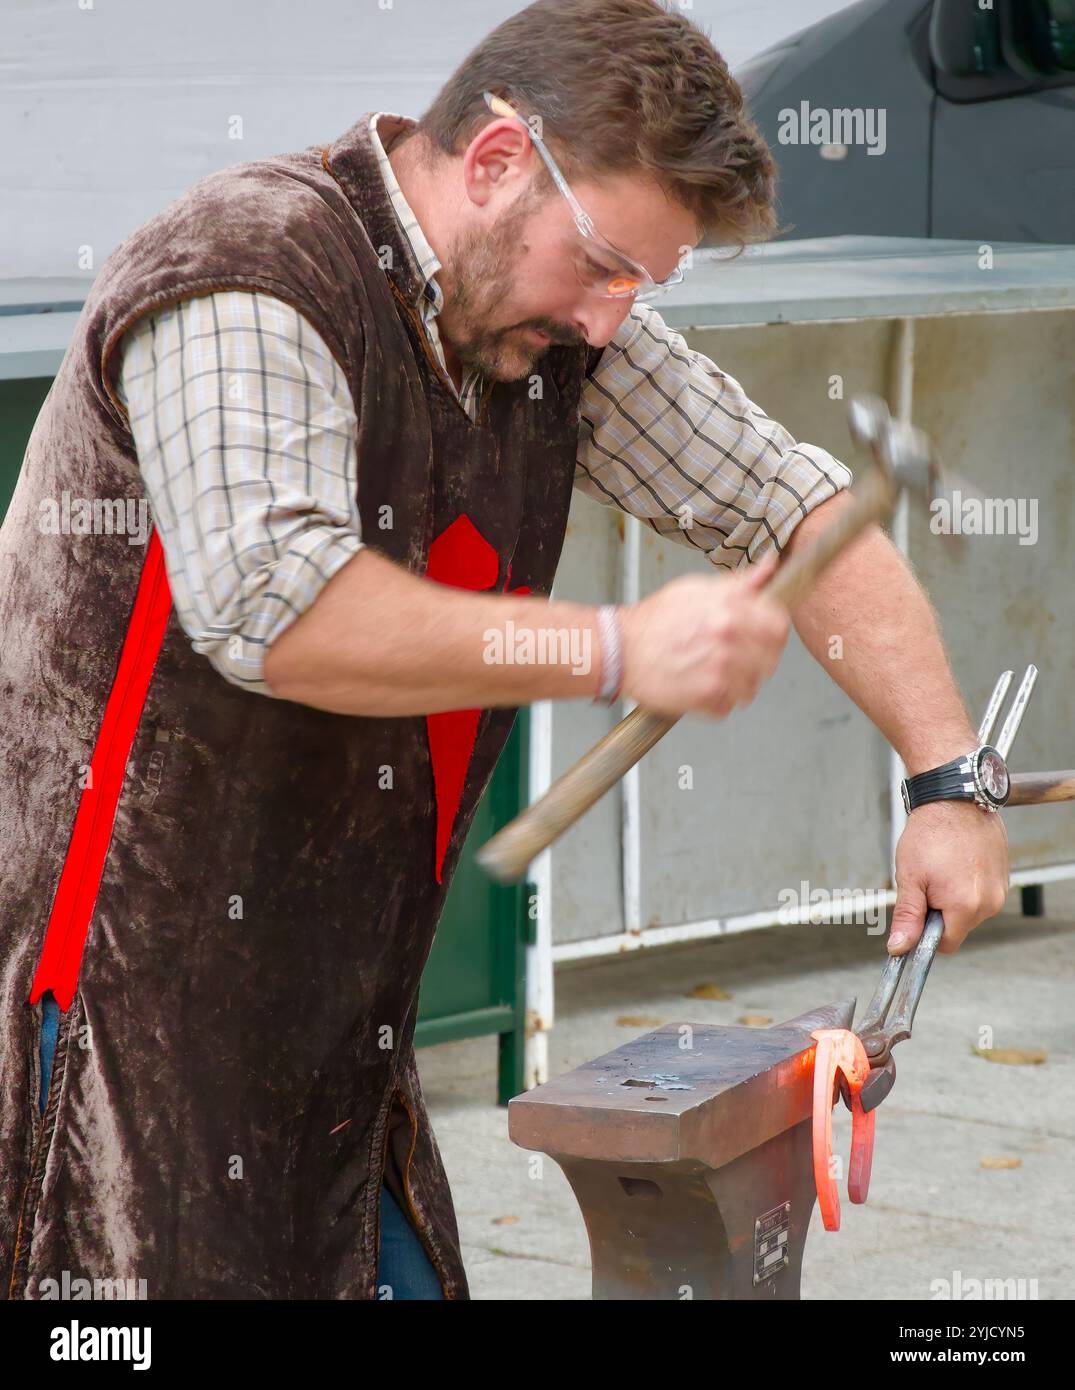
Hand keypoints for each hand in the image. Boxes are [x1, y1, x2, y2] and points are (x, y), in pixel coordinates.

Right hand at [619, 554, 789, 717]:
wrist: (619, 650)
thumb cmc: (654, 620)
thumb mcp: (695, 588)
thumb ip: (738, 583)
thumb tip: (769, 568)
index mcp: (730, 612)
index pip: (778, 626)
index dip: (772, 631)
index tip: (763, 634)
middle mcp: (729, 642)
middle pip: (769, 660)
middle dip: (756, 659)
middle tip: (735, 656)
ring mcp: (720, 673)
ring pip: (751, 687)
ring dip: (737, 684)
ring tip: (713, 672)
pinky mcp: (707, 699)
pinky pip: (728, 707)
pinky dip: (717, 702)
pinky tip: (700, 686)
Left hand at [889, 801, 1009, 954]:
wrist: (956, 798)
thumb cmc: (931, 833)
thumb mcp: (910, 878)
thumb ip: (908, 917)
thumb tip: (899, 948)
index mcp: (966, 907)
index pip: (946, 944)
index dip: (926, 934)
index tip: (916, 914)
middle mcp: (990, 903)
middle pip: (958, 927)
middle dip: (939, 911)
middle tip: (927, 881)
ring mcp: (1000, 889)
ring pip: (970, 910)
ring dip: (953, 897)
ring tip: (942, 867)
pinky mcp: (1004, 876)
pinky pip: (982, 893)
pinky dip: (967, 884)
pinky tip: (956, 862)